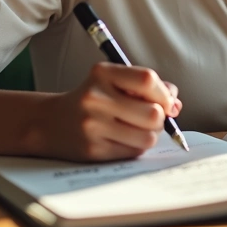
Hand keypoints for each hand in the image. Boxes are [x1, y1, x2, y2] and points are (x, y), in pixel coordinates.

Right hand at [30, 62, 181, 161]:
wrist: (50, 122)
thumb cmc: (93, 100)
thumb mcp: (114, 82)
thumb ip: (148, 88)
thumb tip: (176, 105)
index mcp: (103, 74)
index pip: (147, 80)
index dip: (165, 94)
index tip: (166, 102)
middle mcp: (95, 98)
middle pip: (153, 113)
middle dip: (160, 118)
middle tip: (150, 118)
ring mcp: (92, 126)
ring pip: (147, 137)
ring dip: (149, 135)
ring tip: (136, 129)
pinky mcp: (93, 150)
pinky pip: (133, 152)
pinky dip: (136, 147)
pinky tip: (122, 139)